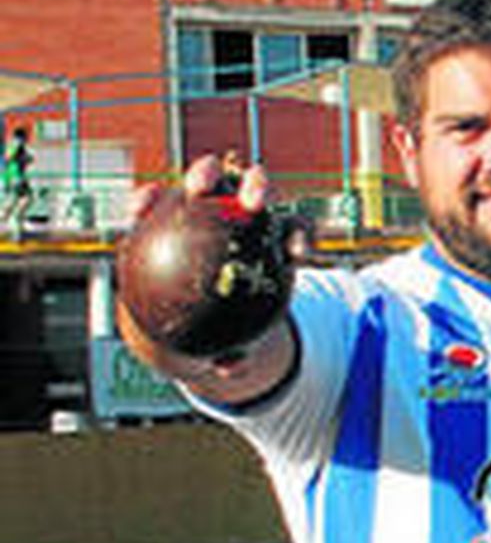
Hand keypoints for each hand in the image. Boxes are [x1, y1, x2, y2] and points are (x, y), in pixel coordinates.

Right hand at [117, 155, 302, 397]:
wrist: (182, 303)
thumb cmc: (214, 322)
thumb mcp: (226, 341)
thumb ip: (232, 354)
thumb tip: (230, 368)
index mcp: (270, 240)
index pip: (295, 231)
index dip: (301, 236)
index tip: (296, 253)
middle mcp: (243, 211)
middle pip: (258, 190)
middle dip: (260, 186)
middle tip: (251, 203)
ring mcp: (207, 201)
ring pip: (212, 179)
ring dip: (207, 173)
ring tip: (196, 187)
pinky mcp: (168, 201)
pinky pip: (158, 196)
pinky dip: (150, 198)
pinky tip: (137, 210)